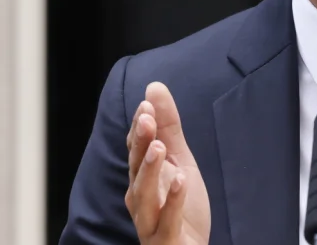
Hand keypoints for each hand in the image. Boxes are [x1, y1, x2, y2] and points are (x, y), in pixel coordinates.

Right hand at [125, 82, 211, 244]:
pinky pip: (166, 221)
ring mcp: (150, 221)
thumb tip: (154, 87)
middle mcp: (140, 199)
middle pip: (136, 169)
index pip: (136, 149)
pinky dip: (172, 201)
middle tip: (147, 118)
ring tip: (158, 147)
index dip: (140, 127)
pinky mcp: (164, 240)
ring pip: (144, 196)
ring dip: (150, 170)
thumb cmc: (180, 208)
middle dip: (140, 143)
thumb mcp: (180, 162)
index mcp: (143, 179)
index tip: (146, 104)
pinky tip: (180, 180)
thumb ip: (168, 128)